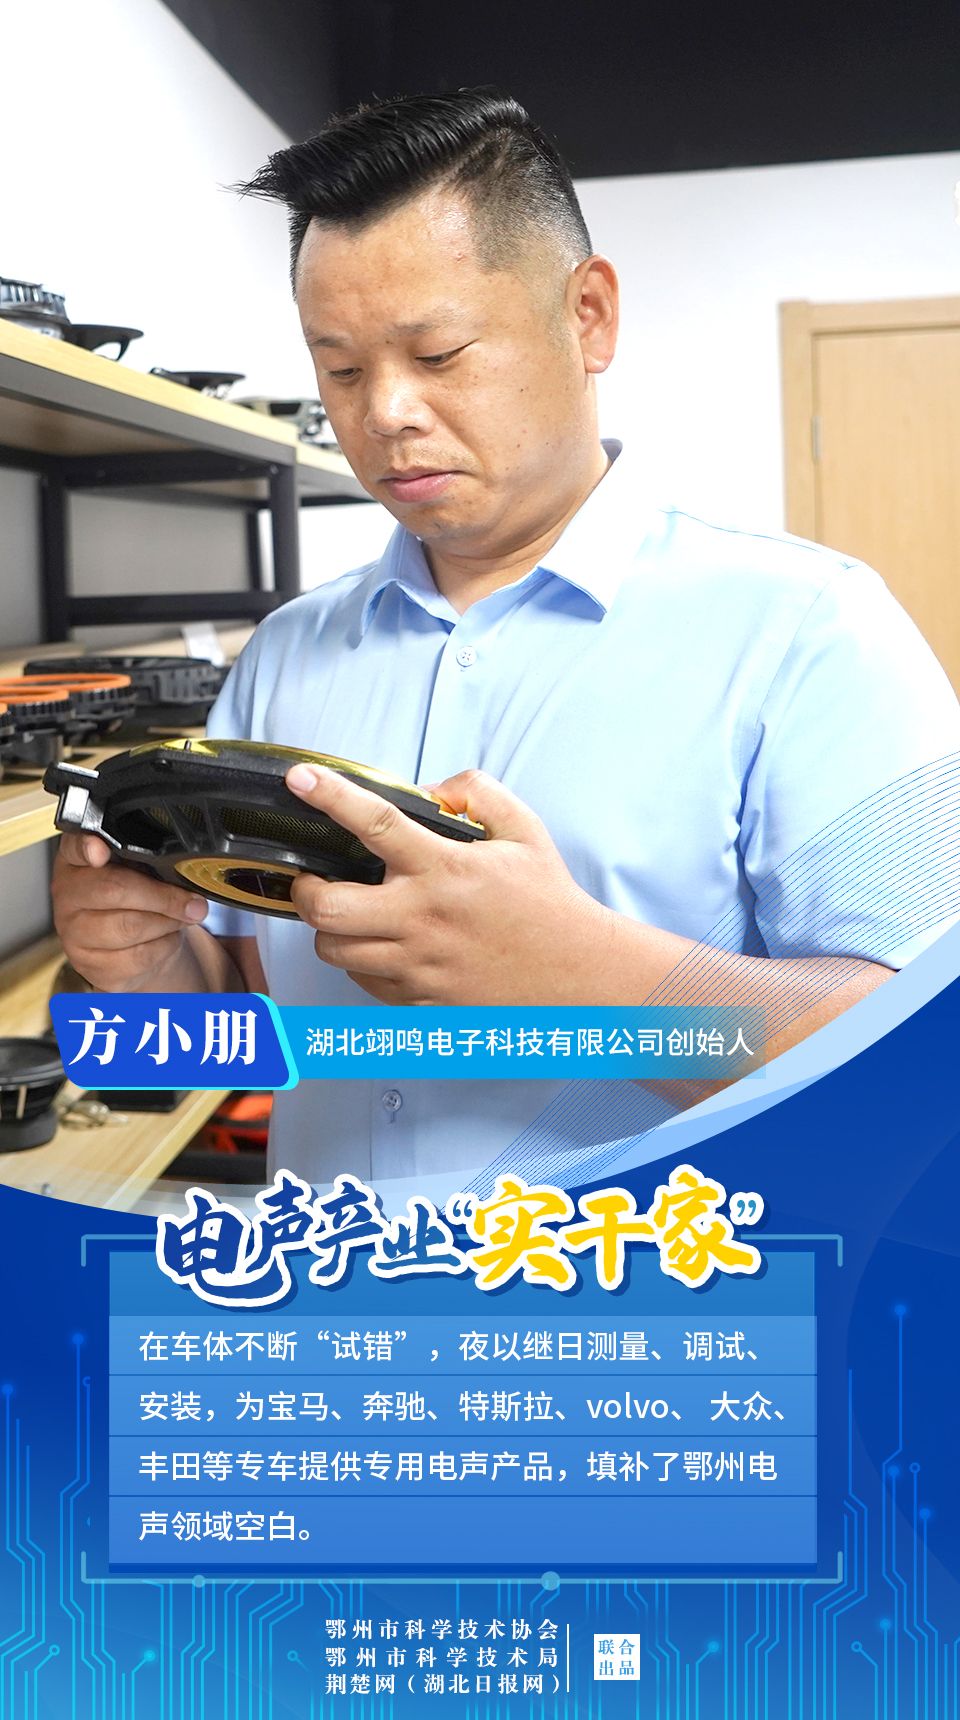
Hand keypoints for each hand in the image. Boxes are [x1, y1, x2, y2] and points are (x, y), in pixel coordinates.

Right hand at [51, 834, 207, 989]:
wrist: (129, 944)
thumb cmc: (133, 898)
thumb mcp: (137, 868)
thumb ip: (148, 859)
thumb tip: (181, 870)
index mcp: (75, 860)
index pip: (74, 847)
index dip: (87, 847)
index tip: (100, 851)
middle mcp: (66, 894)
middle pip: (115, 890)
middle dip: (164, 897)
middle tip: (193, 903)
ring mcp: (73, 933)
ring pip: (130, 927)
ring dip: (168, 923)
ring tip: (181, 919)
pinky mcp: (90, 965)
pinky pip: (137, 957)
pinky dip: (164, 947)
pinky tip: (166, 938)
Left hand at [285, 764, 613, 1004]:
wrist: (577, 973)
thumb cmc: (548, 902)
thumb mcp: (524, 829)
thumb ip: (477, 793)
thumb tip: (433, 788)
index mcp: (446, 869)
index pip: (375, 823)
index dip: (330, 795)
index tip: (301, 778)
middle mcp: (423, 918)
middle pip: (327, 908)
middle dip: (305, 888)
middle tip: (312, 877)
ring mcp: (418, 964)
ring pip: (334, 950)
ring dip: (328, 928)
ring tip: (345, 912)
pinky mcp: (420, 998)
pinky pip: (362, 981)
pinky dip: (359, 961)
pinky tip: (378, 944)